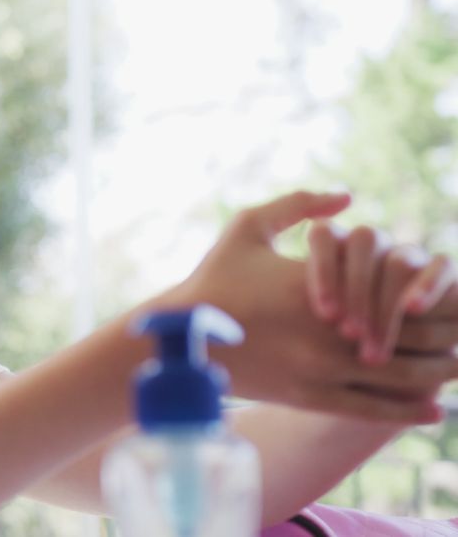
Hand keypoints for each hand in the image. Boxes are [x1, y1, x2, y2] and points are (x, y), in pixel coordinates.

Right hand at [175, 191, 457, 423]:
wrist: (179, 336)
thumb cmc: (214, 277)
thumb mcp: (249, 226)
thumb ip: (298, 204)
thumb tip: (347, 197)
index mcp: (322, 284)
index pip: (402, 290)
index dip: (441, 295)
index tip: (457, 293)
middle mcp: (329, 329)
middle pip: (415, 336)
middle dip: (453, 335)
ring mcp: (321, 368)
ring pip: (402, 376)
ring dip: (440, 374)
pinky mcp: (309, 398)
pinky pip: (373, 409)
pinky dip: (410, 411)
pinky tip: (436, 410)